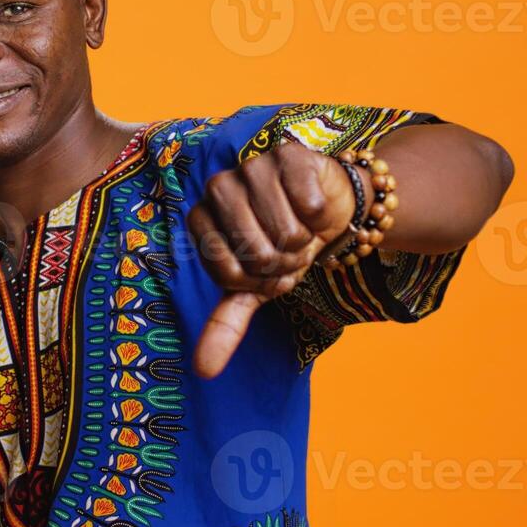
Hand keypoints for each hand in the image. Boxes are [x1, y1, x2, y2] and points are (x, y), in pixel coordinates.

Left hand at [185, 142, 356, 377]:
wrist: (326, 210)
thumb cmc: (282, 246)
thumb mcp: (254, 289)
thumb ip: (225, 326)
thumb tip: (203, 372)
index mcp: (199, 220)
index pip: (228, 272)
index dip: (258, 279)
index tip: (264, 267)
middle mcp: (217, 188)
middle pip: (256, 253)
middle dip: (283, 263)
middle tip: (287, 247)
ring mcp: (250, 166)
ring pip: (286, 231)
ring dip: (305, 241)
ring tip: (301, 227)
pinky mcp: (287, 155)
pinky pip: (308, 204)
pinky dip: (320, 215)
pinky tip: (313, 204)